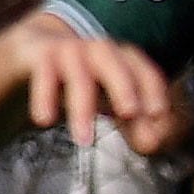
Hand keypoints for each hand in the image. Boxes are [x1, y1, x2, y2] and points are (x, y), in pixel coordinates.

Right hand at [23, 29, 177, 154]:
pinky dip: (44, 97)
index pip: (144, 72)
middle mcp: (100, 51)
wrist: (34, 51)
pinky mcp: (41, 54)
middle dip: (124, 88)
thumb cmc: (85, 79)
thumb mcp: (113, 101)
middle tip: (130, 114)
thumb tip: (151, 143)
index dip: (153, 91)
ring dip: (82, 108)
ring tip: (83, 140)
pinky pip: (44, 74)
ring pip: (79, 76)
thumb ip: (135, 123)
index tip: (158, 114)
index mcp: (124, 60)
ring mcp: (70, 50)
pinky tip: (44, 120)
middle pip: (116, 65)